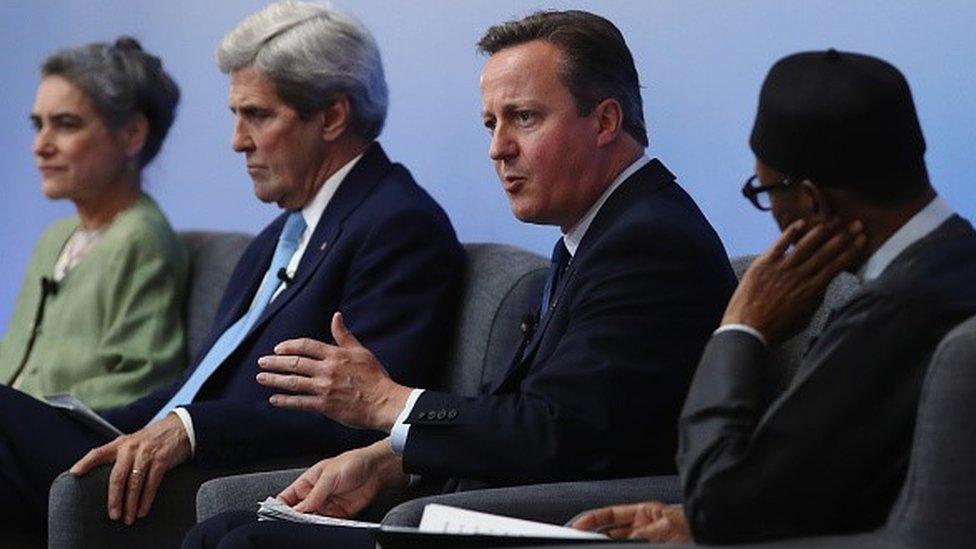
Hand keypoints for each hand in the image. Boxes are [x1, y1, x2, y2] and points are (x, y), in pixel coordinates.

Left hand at [69, 413, 190, 524]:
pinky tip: (143, 510)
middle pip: (117, 476)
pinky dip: (146, 499)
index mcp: (120, 444)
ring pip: (134, 483)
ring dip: (131, 503)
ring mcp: (146, 453)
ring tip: (129, 517)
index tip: (74, 473)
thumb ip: (120, 457)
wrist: (180, 428)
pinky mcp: (161, 459)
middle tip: (113, 515)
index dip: (85, 462)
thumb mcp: (133, 443)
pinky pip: (152, 483)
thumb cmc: (153, 440)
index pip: (98, 452)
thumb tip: (106, 480)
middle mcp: (131, 448)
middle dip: (114, 498)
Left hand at [257, 312, 411, 430]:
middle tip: (261, 363)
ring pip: (293, 382)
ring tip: (261, 378)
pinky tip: (274, 399)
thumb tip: (336, 316)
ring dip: (274, 380)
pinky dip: (285, 401)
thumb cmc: (375, 377)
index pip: (306, 346)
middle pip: (294, 363)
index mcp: (335, 355)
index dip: (289, 346)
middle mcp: (327, 370)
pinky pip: (300, 402)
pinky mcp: (325, 405)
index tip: (278, 349)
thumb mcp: (361, 351)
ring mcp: (324, 388)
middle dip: (275, 363)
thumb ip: (344, 335)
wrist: (384, 402)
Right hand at [277, 439, 407, 516]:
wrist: (377, 469)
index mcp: (308, 482)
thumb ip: (314, 495)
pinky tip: (322, 528)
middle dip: (295, 519)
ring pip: (312, 520)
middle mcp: (316, 495)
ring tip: (308, 526)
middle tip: (293, 524)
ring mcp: (327, 505)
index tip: (276, 515)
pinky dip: (324, 528)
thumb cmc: (353, 462)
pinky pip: (328, 524)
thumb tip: (297, 510)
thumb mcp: (329, 476)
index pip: (288, 497)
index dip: (280, 507)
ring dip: (310, 525)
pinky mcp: (339, 514)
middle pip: (298, 512)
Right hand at [571, 502, 690, 542]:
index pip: (609, 514)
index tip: (576, 525)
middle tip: (581, 539)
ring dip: (605, 543)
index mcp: (643, 513)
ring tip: (595, 544)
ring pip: (617, 542)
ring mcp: (645, 541)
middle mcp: (641, 527)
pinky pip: (628, 547)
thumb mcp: (667, 526)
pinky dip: (616, 548)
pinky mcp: (649, 547)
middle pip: (609, 532)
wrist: (709, 532)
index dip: (591, 518)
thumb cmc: (695, 525)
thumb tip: (626, 538)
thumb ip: (644, 532)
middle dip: (594, 534)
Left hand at [722, 218, 866, 344]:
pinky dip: (791, 233)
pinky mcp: (764, 264)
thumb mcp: (804, 318)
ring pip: (805, 245)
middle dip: (843, 237)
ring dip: (821, 231)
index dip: (851, 251)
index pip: (837, 266)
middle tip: (856, 224)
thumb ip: (816, 299)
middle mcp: (799, 276)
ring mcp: (781, 268)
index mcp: (812, 290)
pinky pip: (780, 244)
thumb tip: (824, 285)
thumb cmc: (776, 328)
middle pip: (826, 252)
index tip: (862, 240)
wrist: (748, 330)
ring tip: (834, 220)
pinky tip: (802, 223)